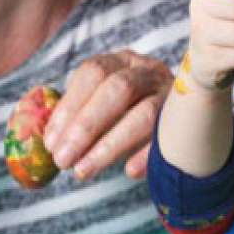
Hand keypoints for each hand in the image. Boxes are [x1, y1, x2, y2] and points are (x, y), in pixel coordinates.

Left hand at [43, 50, 172, 179]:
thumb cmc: (130, 110)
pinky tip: (129, 171)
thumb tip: (46, 141)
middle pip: (119, 89)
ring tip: (83, 171)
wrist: (184, 115)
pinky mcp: (188, 120)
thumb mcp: (104, 101)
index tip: (51, 142)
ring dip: (109, 146)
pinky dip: (147, 154)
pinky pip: (169, 137)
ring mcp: (172, 94)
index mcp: (122, 61)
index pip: (94, 72)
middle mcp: (149, 71)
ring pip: (145, 114)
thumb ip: (77, 114)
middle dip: (86, 127)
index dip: (69, 106)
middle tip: (63, 160)